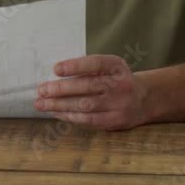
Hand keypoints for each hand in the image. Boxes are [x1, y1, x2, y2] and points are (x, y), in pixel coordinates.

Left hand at [34, 55, 148, 130]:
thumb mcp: (109, 66)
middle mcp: (121, 85)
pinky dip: (70, 116)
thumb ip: (88, 67)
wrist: (143, 99)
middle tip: (41, 90)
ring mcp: (120, 105)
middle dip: (61, 89)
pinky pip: (90, 120)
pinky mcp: (116, 121)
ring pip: (86, 106)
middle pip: (88, 86)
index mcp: (117, 66)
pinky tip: (56, 113)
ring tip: (41, 104)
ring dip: (60, 105)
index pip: (96, 63)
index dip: (75, 66)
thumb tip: (55, 74)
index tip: (55, 69)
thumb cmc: (115, 79)